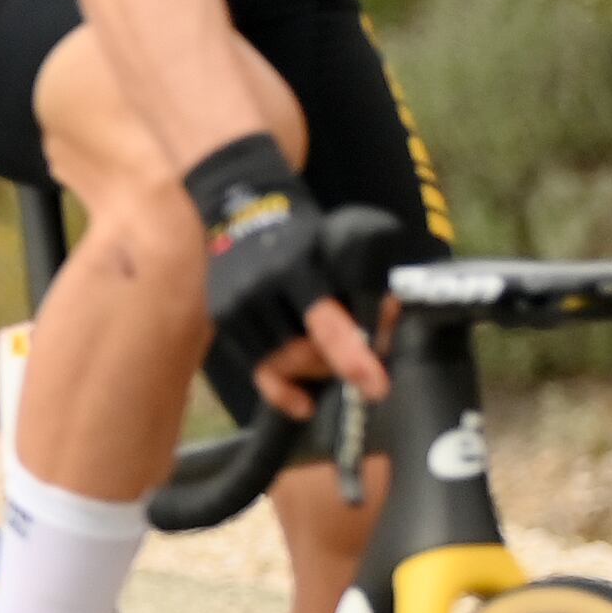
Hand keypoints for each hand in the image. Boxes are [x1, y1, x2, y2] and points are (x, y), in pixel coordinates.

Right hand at [187, 132, 385, 412]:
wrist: (241, 210)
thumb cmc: (305, 234)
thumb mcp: (340, 247)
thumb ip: (367, 286)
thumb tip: (387, 329)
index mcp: (298, 266)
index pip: (327, 322)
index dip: (353, 357)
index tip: (375, 387)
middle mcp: (262, 288)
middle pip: (304, 352)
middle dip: (337, 364)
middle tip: (360, 364)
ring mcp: (237, 305)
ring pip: (280, 364)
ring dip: (312, 373)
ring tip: (329, 362)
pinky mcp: (223, 320)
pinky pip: (256, 369)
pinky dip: (283, 390)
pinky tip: (304, 402)